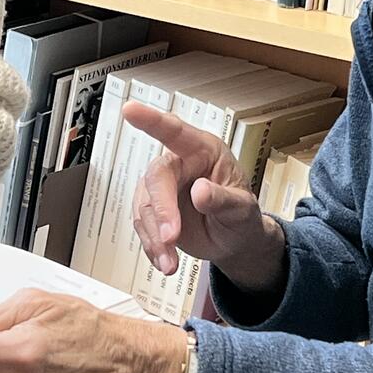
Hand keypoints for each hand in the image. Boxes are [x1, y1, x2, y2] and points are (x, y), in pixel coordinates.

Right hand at [124, 101, 285, 294]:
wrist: (235, 242)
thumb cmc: (242, 218)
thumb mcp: (243, 210)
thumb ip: (223, 200)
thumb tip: (200, 192)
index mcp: (203, 151)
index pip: (175, 131)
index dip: (151, 120)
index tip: (130, 110)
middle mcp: (179, 164)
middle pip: (156, 178)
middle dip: (162, 210)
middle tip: (171, 238)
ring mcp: (163, 188)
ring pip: (144, 207)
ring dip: (154, 237)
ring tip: (171, 263)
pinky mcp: (153, 210)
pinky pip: (143, 226)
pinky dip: (152, 247)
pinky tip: (165, 262)